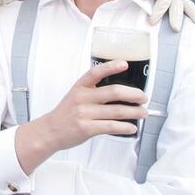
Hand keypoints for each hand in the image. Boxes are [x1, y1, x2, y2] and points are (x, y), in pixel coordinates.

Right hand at [15, 61, 146, 173]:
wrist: (51, 130)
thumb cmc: (66, 113)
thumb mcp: (75, 96)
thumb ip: (93, 92)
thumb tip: (121, 93)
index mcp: (80, 87)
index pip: (95, 73)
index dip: (110, 67)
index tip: (124, 64)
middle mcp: (82, 98)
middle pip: (114, 92)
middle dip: (134, 95)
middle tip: (143, 97)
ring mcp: (84, 113)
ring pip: (117, 111)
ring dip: (134, 112)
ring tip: (143, 113)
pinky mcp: (87, 128)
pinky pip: (112, 126)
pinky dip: (125, 127)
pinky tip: (132, 127)